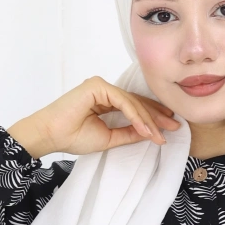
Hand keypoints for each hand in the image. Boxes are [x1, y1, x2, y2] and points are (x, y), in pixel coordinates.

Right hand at [9, 76, 180, 157]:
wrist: (51, 136)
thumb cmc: (72, 137)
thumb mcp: (108, 138)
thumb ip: (128, 133)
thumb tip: (148, 132)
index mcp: (105, 101)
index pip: (134, 107)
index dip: (151, 118)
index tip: (167, 131)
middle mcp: (104, 91)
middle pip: (137, 102)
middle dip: (156, 116)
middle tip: (174, 128)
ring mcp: (101, 86)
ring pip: (132, 102)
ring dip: (148, 120)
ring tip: (159, 135)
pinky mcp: (98, 86)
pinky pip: (123, 101)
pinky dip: (135, 115)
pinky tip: (145, 129)